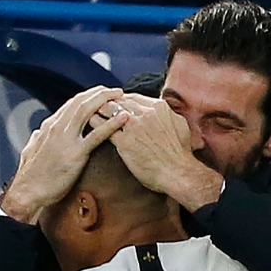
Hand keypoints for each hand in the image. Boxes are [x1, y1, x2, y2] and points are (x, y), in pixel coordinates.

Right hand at [0, 86, 128, 223]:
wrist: (27, 192)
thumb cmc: (30, 176)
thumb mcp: (30, 150)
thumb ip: (37, 139)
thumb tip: (38, 133)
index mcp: (49, 126)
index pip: (71, 104)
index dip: (88, 96)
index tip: (101, 94)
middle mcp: (57, 127)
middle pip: (81, 102)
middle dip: (100, 93)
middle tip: (115, 90)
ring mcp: (66, 139)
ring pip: (88, 111)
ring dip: (106, 100)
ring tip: (121, 96)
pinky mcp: (75, 154)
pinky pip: (97, 135)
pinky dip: (112, 124)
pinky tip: (124, 118)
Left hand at [91, 95, 222, 211]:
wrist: (178, 172)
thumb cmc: (181, 154)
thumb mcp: (180, 126)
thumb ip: (170, 115)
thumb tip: (165, 111)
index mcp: (158, 107)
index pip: (133, 97)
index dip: (121, 99)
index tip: (114, 102)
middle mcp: (145, 114)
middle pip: (119, 102)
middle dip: (107, 102)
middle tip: (96, 105)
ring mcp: (134, 127)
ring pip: (110, 111)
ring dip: (99, 110)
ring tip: (90, 112)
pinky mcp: (125, 143)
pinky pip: (104, 129)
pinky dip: (95, 124)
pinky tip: (89, 124)